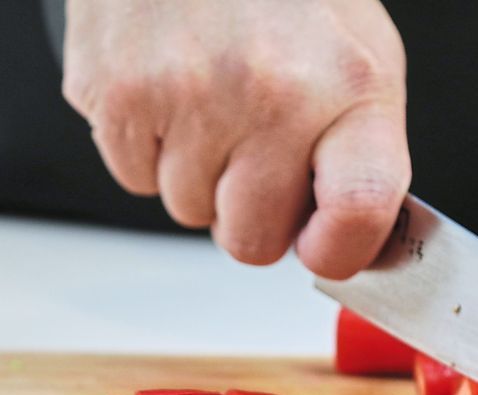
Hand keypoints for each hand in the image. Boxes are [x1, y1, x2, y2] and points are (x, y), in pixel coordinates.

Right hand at [62, 0, 409, 276]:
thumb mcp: (362, 60)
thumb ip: (363, 156)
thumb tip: (348, 244)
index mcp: (350, 87)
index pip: (358, 213)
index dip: (339, 251)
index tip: (325, 246)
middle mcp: (271, 93)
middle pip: (253, 240)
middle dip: (253, 212)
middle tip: (257, 150)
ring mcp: (187, 95)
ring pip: (188, 211)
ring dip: (200, 174)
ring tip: (214, 99)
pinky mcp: (115, 93)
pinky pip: (134, 178)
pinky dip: (151, 147)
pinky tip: (172, 88)